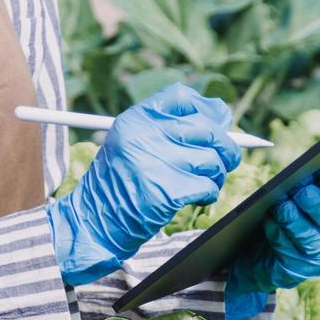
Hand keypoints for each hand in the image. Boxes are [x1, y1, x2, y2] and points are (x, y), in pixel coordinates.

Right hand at [48, 84, 241, 286]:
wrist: (95, 222)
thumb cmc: (120, 184)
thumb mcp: (134, 144)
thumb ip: (170, 127)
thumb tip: (223, 116)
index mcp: (135, 119)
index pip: (182, 97)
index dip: (207, 109)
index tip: (218, 123)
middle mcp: (145, 135)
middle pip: (207, 129)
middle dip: (225, 147)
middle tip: (225, 160)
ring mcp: (156, 163)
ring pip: (213, 160)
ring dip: (215, 175)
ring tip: (201, 183)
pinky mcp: (168, 191)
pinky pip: (208, 186)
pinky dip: (208, 194)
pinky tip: (194, 198)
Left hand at [225, 140, 319, 319]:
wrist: (270, 261)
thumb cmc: (293, 220)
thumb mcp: (307, 198)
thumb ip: (315, 179)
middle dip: (312, 201)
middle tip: (301, 191)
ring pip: (304, 233)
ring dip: (289, 217)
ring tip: (279, 207)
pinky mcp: (299, 271)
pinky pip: (285, 248)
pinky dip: (276, 232)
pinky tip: (270, 224)